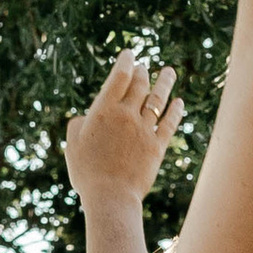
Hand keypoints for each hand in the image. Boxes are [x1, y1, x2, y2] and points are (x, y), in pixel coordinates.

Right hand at [64, 51, 182, 204]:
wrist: (111, 198)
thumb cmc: (87, 173)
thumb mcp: (73, 144)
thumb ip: (80, 123)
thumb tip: (89, 115)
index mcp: (104, 111)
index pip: (119, 76)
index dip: (126, 62)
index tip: (129, 55)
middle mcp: (126, 115)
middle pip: (139, 85)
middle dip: (142, 72)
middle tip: (143, 67)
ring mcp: (144, 130)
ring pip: (158, 99)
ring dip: (164, 83)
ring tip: (169, 72)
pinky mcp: (158, 146)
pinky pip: (170, 123)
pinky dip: (175, 110)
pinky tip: (179, 102)